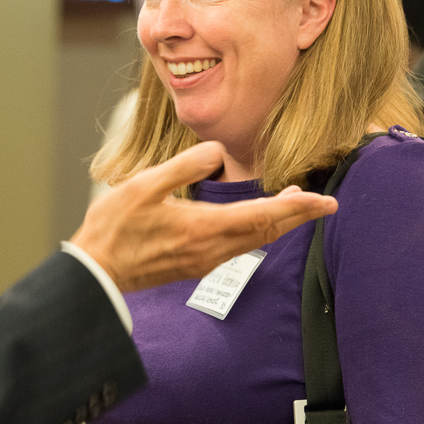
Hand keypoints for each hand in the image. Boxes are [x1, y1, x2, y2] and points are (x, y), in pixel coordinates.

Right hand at [69, 141, 337, 291]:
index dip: (298, 208)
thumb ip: (184, 166)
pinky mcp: (194, 264)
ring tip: (296, 206)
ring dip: (278, 223)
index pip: (264, 215)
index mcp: (204, 227)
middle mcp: (211, 249)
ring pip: (254, 240)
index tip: (325, 201)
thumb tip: (217, 152)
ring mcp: (204, 260)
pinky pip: (238, 247)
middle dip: (298, 217)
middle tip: (326, 204)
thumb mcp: (144, 186)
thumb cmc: (115, 227)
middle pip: (267, 231)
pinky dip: (257, 231)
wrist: (97, 272)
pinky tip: (255, 221)